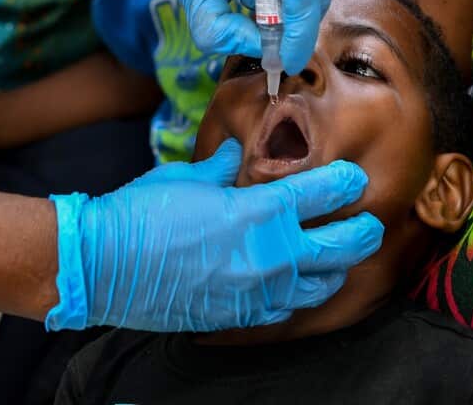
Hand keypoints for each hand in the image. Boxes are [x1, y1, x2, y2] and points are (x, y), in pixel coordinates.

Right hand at [48, 139, 383, 331]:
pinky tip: (297, 285)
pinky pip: (287, 309)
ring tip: (339, 258)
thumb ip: (220, 169)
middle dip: (363, 231)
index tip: (353, 177)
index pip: (324, 192)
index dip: (345, 182)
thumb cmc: (141, 214)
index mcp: (260, 210)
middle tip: (369, 223)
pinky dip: (299, 294)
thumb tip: (232, 156)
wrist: (103, 267)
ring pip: (323, 284)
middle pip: (343, 245)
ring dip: (337, 268)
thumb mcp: (186, 178)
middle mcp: (270, 254)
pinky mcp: (241, 316)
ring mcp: (259, 291)